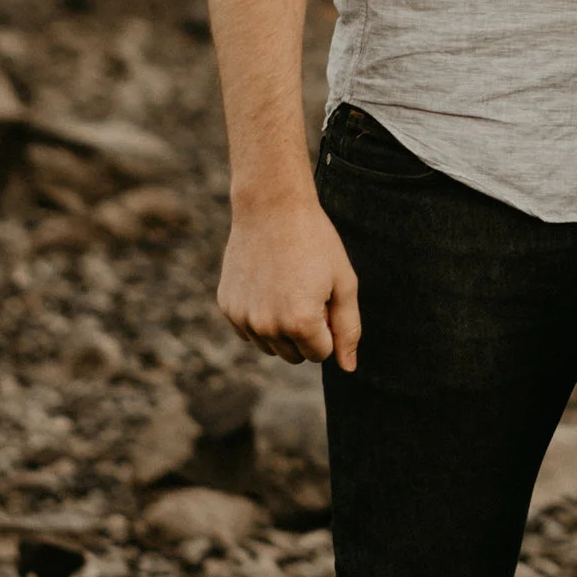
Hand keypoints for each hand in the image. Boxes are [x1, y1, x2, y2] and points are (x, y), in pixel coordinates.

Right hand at [217, 192, 361, 369]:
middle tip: (307, 291)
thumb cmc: (315, 242)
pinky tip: (267, 284)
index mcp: (301, 323)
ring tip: (288, 287)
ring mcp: (244, 318)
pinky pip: (250, 332)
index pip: (322, 354)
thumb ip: (349, 329)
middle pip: (295, 356)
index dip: (328, 326)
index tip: (325, 296)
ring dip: (283, 328)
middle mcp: (268, 327)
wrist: (271, 208)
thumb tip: (348, 368)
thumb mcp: (344, 282)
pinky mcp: (227, 308)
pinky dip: (261, 317)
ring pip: (271, 347)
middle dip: (306, 332)